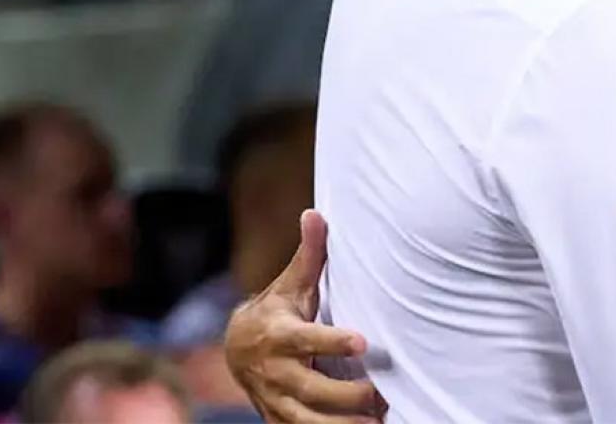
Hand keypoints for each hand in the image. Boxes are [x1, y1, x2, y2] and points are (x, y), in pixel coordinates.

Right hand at [225, 210, 385, 422]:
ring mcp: (276, 399)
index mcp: (280, 334)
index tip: (362, 341)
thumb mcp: (289, 283)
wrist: (237, 348)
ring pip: (305, 420)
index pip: (307, 338)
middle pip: (310, 388)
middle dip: (344, 396)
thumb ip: (309, 253)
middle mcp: (276, 370)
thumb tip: (315, 213)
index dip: (333, 341)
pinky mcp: (279, 418)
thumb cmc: (277, 310)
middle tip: (378, 393)